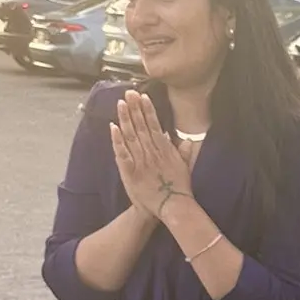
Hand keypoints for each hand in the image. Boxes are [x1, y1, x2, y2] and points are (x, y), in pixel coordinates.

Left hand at [110, 90, 193, 220]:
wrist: (172, 207)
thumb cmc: (179, 188)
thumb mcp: (186, 167)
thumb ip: (184, 152)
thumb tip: (186, 139)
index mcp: (165, 150)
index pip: (155, 125)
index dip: (148, 110)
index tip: (143, 96)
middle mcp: (152, 152)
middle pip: (141, 126)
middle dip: (135, 108)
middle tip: (129, 93)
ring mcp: (141, 161)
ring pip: (131, 136)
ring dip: (125, 119)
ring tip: (121, 103)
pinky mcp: (131, 171)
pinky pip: (122, 153)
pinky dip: (117, 140)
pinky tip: (113, 127)